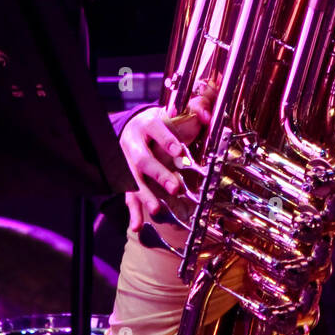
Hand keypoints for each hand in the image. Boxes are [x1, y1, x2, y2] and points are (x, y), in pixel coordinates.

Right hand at [120, 83, 216, 229]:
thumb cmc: (162, 123)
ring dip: (145, 195)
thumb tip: (207, 113)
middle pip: (143, 159)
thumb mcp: (176, 113)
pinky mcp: (127, 180)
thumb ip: (195, 110)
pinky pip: (128, 196)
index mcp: (147, 124)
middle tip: (175, 187)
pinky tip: (137, 225)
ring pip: (133, 180)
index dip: (167, 139)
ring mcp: (128, 163)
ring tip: (157, 209)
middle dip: (158, 174)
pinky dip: (133, 212)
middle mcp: (134, 144)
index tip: (179, 150)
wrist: (136, 127)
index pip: (156, 129)